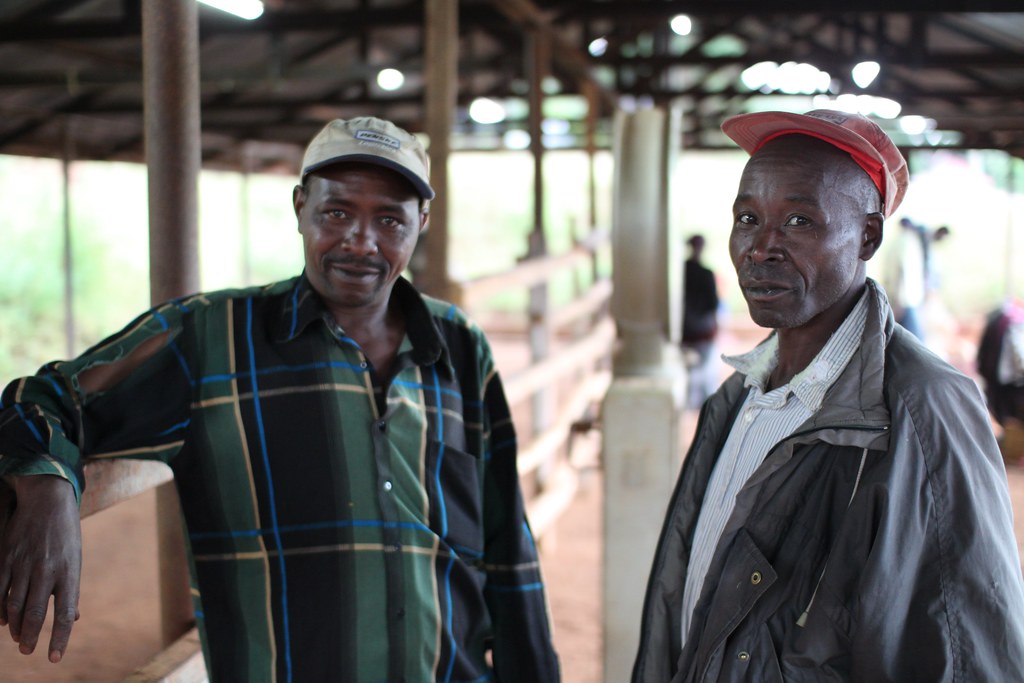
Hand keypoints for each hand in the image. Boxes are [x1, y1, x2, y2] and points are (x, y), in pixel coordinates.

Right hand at [0, 475, 81, 662]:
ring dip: (14, 627)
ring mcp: (24, 564)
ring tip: (17, 639)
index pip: (65, 613)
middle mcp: (47, 570)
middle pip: (35, 614)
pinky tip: (2, 621)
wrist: (47, 499)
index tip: (54, 658)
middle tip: (28, 650)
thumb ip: (70, 589)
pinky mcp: (6, 558)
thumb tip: (73, 618)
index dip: (59, 639)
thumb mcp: (75, 558)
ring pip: (14, 606)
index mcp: (69, 571)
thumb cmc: (65, 533)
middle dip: (30, 637)